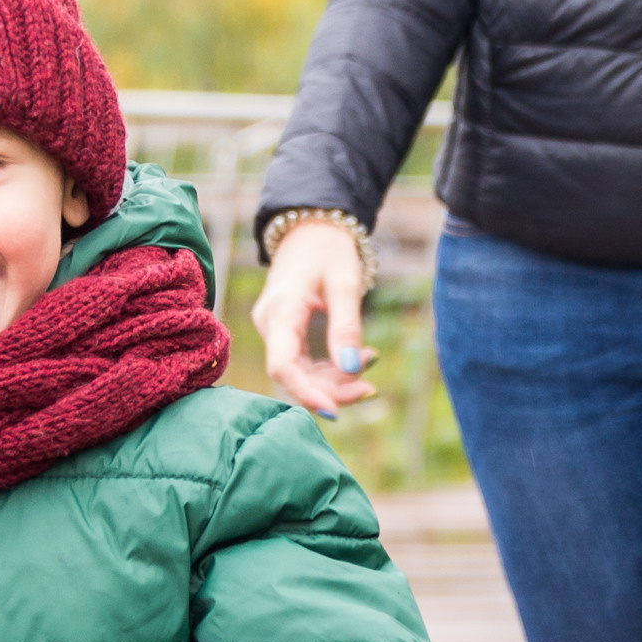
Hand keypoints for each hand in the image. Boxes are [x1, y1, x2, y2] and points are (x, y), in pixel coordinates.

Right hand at [252, 222, 376, 419]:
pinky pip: (305, 361)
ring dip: (335, 380)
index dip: (306, 393)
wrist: (310, 229)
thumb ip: (347, 327)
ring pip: (300, 371)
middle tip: (370, 390)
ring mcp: (275, 330)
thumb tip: (352, 370)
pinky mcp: (285, 333)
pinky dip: (331, 367)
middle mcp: (270, 325)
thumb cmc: (328, 250)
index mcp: (281, 310)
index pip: (282, 366)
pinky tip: (359, 359)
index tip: (335, 411)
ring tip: (369, 367)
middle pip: (294, 374)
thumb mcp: (345, 284)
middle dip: (331, 389)